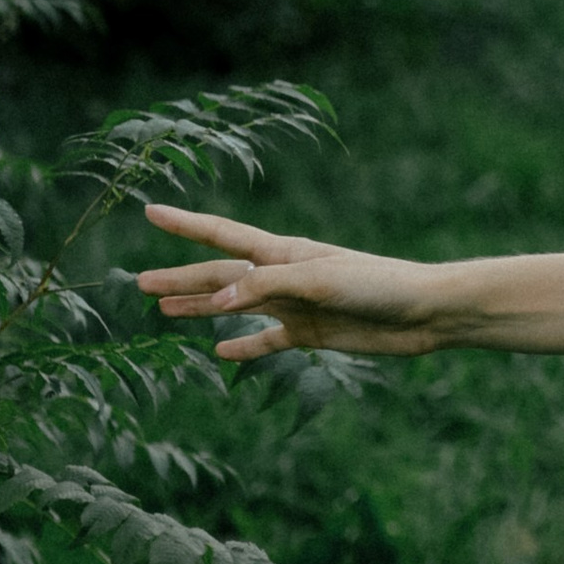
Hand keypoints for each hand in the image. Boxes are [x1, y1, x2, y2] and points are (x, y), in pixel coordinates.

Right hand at [136, 205, 449, 362]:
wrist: (424, 312)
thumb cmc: (378, 285)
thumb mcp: (319, 282)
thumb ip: (267, 289)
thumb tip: (215, 302)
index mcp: (283, 253)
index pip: (222, 235)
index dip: (184, 224)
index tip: (149, 212)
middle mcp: (284, 276)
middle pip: (220, 276)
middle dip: (179, 278)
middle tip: (138, 284)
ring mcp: (295, 305)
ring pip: (235, 307)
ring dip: (200, 308)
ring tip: (164, 312)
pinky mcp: (312, 334)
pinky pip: (267, 341)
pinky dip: (244, 346)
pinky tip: (220, 351)